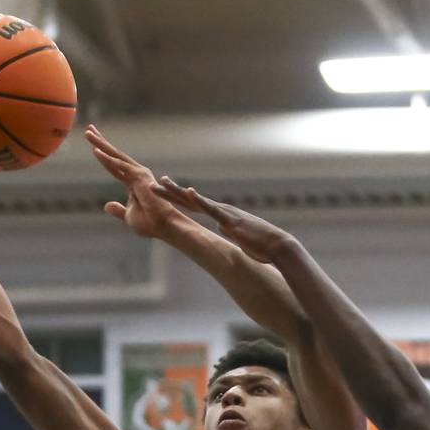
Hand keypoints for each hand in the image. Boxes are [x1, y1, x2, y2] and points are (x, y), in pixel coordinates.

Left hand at [84, 126, 185, 238]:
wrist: (163, 227)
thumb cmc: (150, 223)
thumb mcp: (129, 216)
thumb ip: (119, 210)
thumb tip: (107, 205)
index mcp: (133, 182)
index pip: (114, 166)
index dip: (103, 155)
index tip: (92, 146)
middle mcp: (136, 174)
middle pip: (114, 155)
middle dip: (101, 142)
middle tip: (88, 130)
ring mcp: (138, 174)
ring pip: (115, 156)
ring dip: (101, 144)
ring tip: (88, 133)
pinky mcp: (139, 178)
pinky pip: (119, 167)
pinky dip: (107, 159)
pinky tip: (96, 151)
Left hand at [155, 178, 296, 264]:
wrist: (278, 247)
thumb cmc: (262, 246)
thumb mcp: (239, 237)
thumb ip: (229, 230)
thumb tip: (221, 228)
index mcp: (222, 216)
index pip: (195, 206)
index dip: (178, 198)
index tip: (164, 191)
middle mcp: (221, 211)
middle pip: (190, 200)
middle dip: (170, 191)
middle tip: (151, 183)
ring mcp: (225, 213)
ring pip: (196, 201)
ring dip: (177, 192)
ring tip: (161, 182)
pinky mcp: (231, 220)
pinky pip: (212, 209)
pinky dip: (199, 200)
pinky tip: (188, 192)